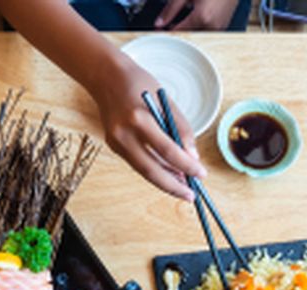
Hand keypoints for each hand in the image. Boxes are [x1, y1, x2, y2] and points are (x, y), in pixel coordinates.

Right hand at [93, 58, 206, 200]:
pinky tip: (168, 173)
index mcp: (139, 120)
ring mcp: (116, 143)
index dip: (186, 166)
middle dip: (173, 186)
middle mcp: (124, 135)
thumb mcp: (165, 101)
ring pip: (144, 171)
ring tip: (183, 187)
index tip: (201, 174)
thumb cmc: (139, 84)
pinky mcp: (113, 146)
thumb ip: (180, 128)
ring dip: (164, 180)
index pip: (168, 151)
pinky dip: (154, 170)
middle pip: (151, 171)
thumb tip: (192, 157)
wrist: (105, 76)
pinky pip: (137, 163)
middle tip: (190, 196)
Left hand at [156, 0, 240, 29]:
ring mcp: (220, 28)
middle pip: (188, 36)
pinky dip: (199, 27)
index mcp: (202, 17)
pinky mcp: (223, 26)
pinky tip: (198, 16)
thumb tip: (159, 23)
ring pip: (197, 35)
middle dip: (178, 30)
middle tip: (171, 23)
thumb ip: (171, 9)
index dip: (166, 32)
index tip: (159, 31)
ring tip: (189, 15)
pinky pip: (207, 32)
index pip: (178, 32)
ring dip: (189, 29)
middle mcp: (213, 26)